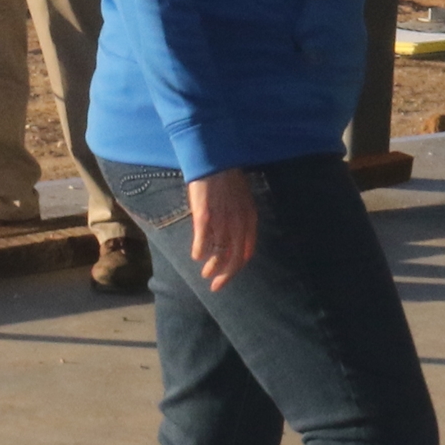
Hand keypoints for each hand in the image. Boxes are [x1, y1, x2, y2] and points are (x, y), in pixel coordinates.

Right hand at [188, 169, 257, 291]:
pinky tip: (195, 256)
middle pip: (234, 259)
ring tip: (204, 273)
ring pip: (219, 254)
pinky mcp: (205, 217)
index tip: (227, 275)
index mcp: (249, 219)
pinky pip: (202, 242)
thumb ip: (239, 217)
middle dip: (225, 275)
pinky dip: (199, 252)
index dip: (237, 267)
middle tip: (215, 285)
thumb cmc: (226, 176)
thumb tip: (231, 234)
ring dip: (211, 267)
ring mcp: (222, 221)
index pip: (246, 251)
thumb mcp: (241, 198)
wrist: (214, 159)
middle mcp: (238, 223)